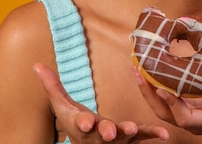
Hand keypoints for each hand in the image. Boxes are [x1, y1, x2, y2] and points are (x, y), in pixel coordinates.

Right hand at [33, 63, 169, 142]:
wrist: (90, 142)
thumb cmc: (75, 122)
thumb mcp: (62, 105)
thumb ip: (52, 85)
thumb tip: (36, 64)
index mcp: (81, 125)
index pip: (80, 123)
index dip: (82, 122)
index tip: (85, 122)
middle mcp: (98, 135)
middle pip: (102, 133)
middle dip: (106, 131)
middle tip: (110, 132)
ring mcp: (115, 138)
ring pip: (122, 136)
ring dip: (129, 132)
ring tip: (134, 129)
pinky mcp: (130, 138)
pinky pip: (142, 136)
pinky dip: (153, 134)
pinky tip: (165, 134)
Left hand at [133, 59, 201, 143]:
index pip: (184, 118)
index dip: (172, 104)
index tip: (163, 88)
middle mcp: (192, 122)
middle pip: (164, 113)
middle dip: (149, 94)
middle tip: (138, 71)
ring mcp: (185, 118)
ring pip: (160, 108)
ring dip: (147, 90)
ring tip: (136, 68)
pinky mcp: (182, 111)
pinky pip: (163, 102)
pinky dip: (153, 89)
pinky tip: (147, 72)